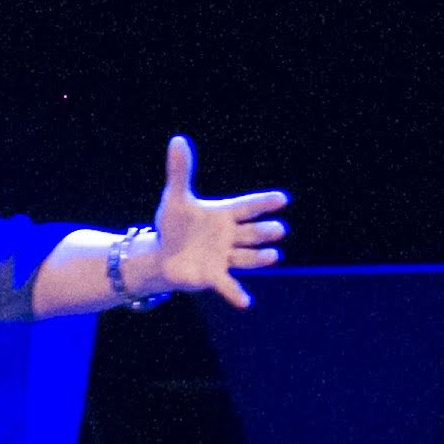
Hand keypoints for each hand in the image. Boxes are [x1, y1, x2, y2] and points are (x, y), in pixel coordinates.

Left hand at [148, 134, 290, 305]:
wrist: (162, 255)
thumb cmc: (174, 226)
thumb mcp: (175, 199)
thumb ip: (180, 172)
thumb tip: (177, 140)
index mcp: (224, 215)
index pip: (248, 206)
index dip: (264, 203)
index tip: (282, 199)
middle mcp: (230, 236)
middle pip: (252, 233)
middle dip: (264, 233)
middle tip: (278, 230)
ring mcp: (224, 257)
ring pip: (246, 257)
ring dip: (259, 258)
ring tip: (272, 256)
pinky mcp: (213, 277)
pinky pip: (227, 286)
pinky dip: (235, 294)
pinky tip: (245, 304)